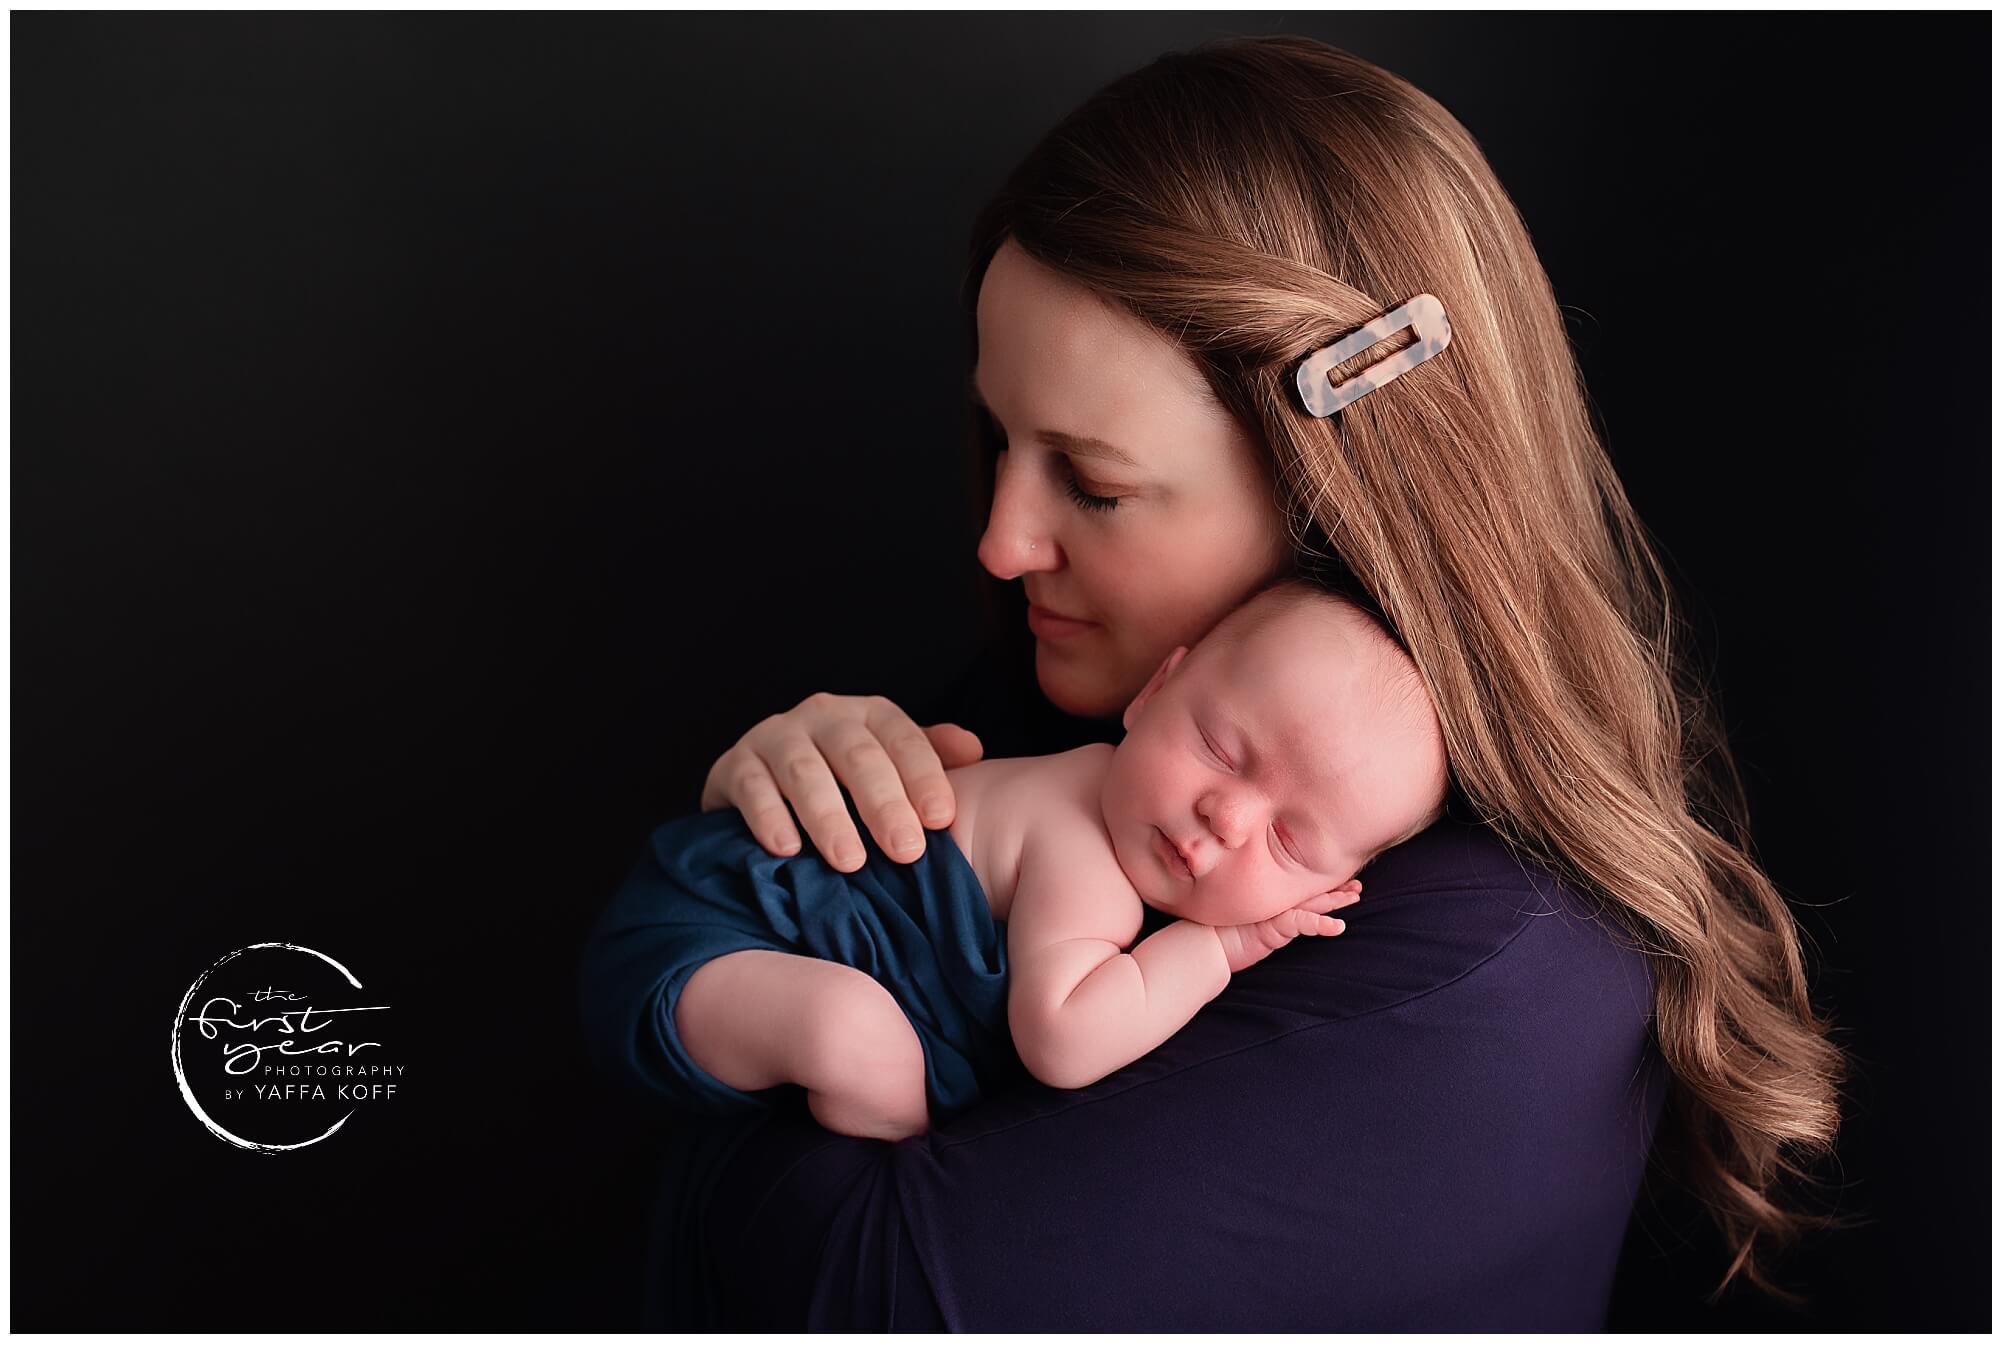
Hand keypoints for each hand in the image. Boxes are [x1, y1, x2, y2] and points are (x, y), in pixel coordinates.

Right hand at [700, 692, 984, 871]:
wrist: (764, 780)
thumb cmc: (844, 779)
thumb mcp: (892, 763)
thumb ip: (930, 756)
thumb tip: (974, 751)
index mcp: (869, 714)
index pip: (903, 738)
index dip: (923, 776)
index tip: (941, 819)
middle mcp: (823, 716)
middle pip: (856, 754)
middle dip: (883, 803)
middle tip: (906, 851)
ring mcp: (774, 737)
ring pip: (802, 770)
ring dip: (827, 816)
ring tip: (850, 861)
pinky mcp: (734, 765)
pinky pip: (750, 787)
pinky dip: (767, 817)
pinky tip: (786, 850)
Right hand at [1211, 880, 1362, 974]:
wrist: (1201, 946)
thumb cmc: (1213, 937)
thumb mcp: (1236, 926)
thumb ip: (1248, 920)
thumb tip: (1253, 919)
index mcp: (1267, 905)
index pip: (1297, 892)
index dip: (1318, 887)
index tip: (1338, 881)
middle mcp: (1272, 905)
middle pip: (1308, 893)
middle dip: (1334, 888)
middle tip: (1356, 884)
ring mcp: (1274, 913)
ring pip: (1312, 904)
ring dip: (1335, 900)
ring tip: (1356, 895)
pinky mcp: (1274, 925)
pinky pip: (1304, 924)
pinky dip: (1322, 926)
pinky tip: (1339, 928)